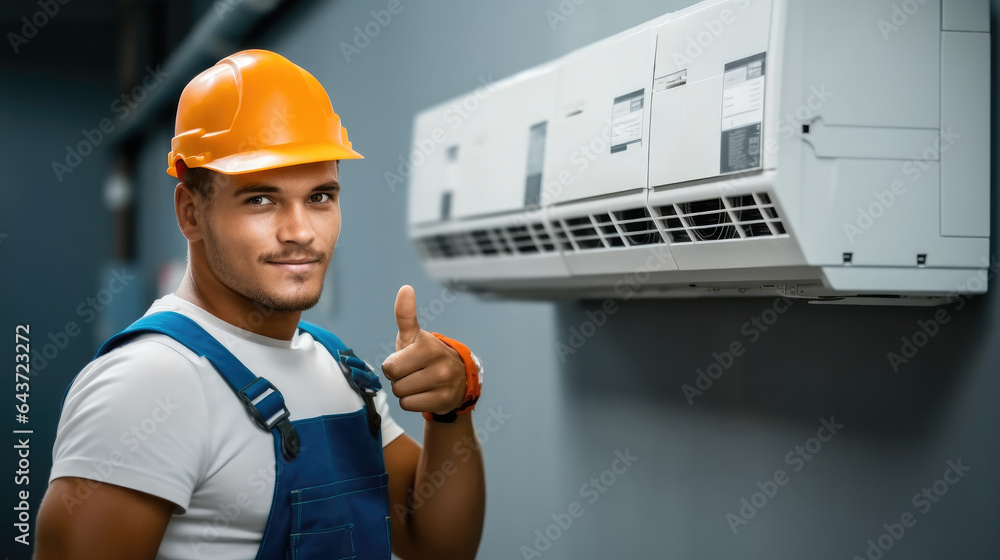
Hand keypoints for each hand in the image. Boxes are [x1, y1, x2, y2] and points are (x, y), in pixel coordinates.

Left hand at [381, 285, 466, 415]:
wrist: (455, 378)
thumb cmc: (425, 355)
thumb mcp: (413, 336)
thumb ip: (405, 315)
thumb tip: (405, 288)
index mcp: (428, 346)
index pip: (390, 367)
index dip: (393, 365)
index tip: (406, 360)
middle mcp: (441, 365)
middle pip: (395, 383)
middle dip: (399, 380)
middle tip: (413, 373)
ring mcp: (445, 384)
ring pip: (402, 396)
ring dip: (406, 392)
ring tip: (419, 383)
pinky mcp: (446, 401)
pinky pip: (411, 406)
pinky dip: (413, 402)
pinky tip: (425, 394)